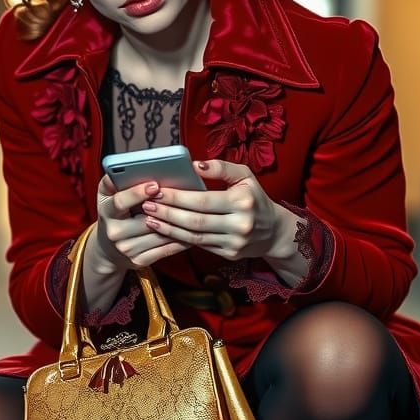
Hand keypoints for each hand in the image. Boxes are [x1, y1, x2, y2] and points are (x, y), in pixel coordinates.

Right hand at [91, 173, 189, 275]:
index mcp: (106, 212)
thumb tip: (125, 165)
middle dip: (165, 210)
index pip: (120, 202)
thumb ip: (113, 180)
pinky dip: (180, 240)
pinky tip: (192, 229)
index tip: (155, 185)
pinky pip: (165, 250)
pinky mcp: (139, 261)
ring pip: (159, 235)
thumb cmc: (114, 214)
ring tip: (195, 211)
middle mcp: (114, 232)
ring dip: (178, 224)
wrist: (108, 249)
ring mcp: (127, 249)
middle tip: (186, 198)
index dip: (137, 193)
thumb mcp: (107, 196)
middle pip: (145, 221)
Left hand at [138, 158, 289, 261]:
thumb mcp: (245, 176)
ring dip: (168, 228)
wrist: (273, 232)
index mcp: (242, 202)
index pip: (202, 200)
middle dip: (167, 213)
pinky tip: (165, 230)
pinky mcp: (228, 255)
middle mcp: (239, 225)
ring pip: (194, 237)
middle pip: (194, 220)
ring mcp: (234, 243)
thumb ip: (221, 168)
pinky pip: (200, 246)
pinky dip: (180, 238)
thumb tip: (194, 165)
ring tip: (150, 219)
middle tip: (146, 205)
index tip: (157, 191)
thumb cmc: (254, 198)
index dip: (177, 197)